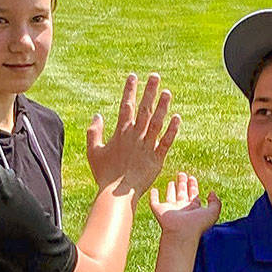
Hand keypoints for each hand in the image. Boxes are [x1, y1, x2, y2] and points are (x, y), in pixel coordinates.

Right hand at [86, 72, 180, 204]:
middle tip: (155, 76)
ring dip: (162, 107)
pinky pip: (166, 142)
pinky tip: (177, 118)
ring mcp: (147, 147)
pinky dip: (172, 130)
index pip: (125, 106)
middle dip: (149, 91)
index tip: (134, 76)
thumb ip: (93, 132)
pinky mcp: (156, 159)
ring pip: (156, 122)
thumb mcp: (93, 152)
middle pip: (143, 110)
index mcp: (120, 134)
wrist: (116, 195)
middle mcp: (135, 137)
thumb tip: (96, 115)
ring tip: (168, 92)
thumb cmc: (104, 175)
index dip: (129, 90)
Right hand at [149, 172, 221, 241]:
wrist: (181, 233)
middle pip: (182, 193)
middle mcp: (181, 208)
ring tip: (172, 182)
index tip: (192, 178)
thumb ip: (215, 202)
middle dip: (183, 183)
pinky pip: (155, 202)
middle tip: (182, 174)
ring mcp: (170, 210)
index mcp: (193, 208)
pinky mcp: (159, 211)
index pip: (193, 194)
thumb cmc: (197, 224)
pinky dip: (153, 196)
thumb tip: (211, 192)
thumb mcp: (213, 212)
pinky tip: (154, 190)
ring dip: (171, 189)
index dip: (193, 186)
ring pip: (170, 196)